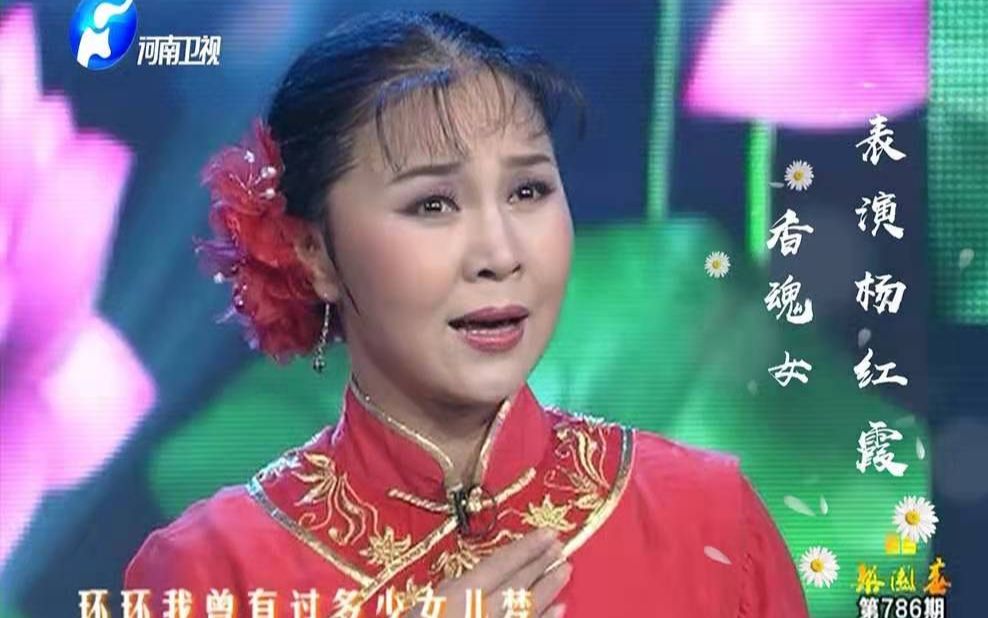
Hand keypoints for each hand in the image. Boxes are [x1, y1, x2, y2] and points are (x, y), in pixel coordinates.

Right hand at [411, 528, 570, 617]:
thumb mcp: (425, 606)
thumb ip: (453, 591)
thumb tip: (477, 578)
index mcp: (459, 596)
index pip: (501, 565)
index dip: (526, 548)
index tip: (547, 533)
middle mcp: (483, 612)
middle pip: (519, 583)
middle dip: (541, 564)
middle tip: (561, 547)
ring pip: (529, 607)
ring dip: (550, 588)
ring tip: (565, 570)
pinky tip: (559, 608)